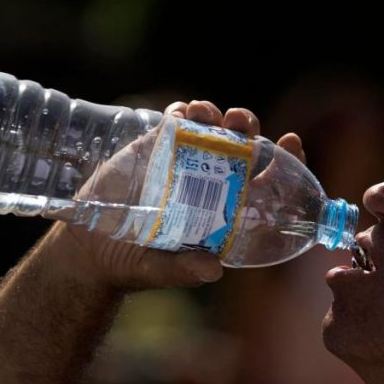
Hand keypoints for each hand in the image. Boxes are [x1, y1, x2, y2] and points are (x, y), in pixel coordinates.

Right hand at [47, 100, 305, 289]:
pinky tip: (182, 113)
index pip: (268, 181)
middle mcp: (212, 183)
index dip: (286, 160)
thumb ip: (185, 270)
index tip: (292, 142)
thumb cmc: (134, 265)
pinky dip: (182, 112)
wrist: (90, 250)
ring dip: (215, 115)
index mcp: (226, 212)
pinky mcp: (155, 148)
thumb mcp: (161, 271)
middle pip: (243, 147)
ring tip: (206, 114)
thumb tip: (213, 271)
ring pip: (212, 128)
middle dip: (247, 127)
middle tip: (240, 123)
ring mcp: (184, 162)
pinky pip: (176, 122)